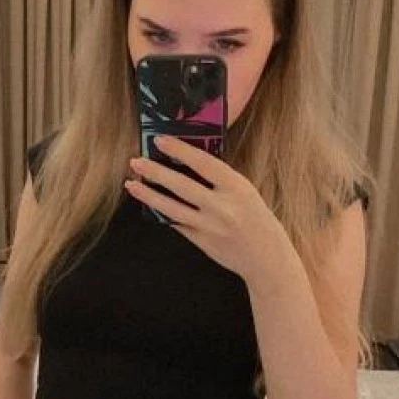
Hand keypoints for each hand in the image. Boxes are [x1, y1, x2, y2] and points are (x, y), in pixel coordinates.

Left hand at [125, 135, 284, 283]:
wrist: (266, 257)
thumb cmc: (257, 219)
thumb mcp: (245, 192)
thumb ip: (220, 180)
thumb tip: (186, 162)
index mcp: (237, 187)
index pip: (203, 163)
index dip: (179, 150)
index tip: (160, 140)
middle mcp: (222, 207)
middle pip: (181, 185)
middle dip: (155, 172)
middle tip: (136, 161)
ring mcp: (210, 227)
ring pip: (171, 208)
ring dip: (149, 195)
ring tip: (132, 184)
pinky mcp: (201, 242)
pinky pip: (176, 224)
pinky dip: (161, 213)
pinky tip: (149, 204)